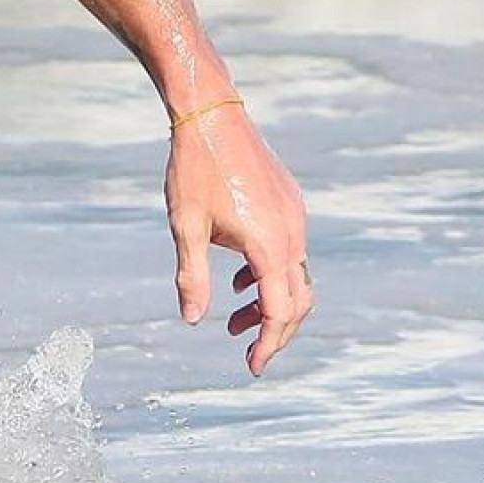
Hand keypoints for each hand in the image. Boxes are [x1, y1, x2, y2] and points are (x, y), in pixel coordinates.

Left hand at [165, 106, 311, 376]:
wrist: (210, 114)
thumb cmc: (193, 169)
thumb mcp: (186, 226)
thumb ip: (192, 276)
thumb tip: (193, 320)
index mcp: (269, 244)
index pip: (280, 311)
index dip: (269, 345)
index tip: (251, 367)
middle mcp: (292, 233)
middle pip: (298, 300)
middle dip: (274, 330)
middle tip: (245, 349)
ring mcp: (295, 216)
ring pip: (295, 276)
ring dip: (270, 302)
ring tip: (233, 318)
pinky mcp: (289, 203)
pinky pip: (289, 252)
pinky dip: (270, 274)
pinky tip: (238, 279)